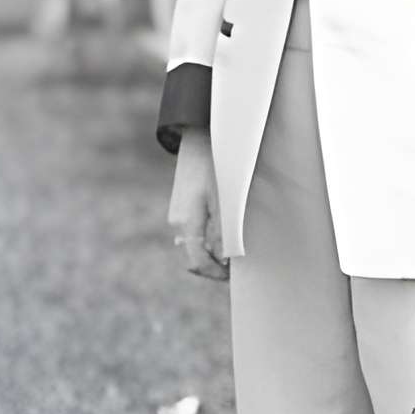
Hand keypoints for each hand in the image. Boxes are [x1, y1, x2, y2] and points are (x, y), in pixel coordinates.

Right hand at [169, 129, 228, 280]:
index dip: (216, 273)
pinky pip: (193, 233)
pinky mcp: (181, 208)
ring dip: (212, 251)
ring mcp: (177, 215)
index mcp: (186, 222)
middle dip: (214, 265)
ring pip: (193, 246)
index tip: (233, 275)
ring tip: (233, 247)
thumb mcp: (223, 200)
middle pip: (194, 257)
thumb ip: (223, 231)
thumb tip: (225, 258)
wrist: (197, 138)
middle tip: (237, 264)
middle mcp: (177, 222)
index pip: (197, 262)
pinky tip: (224, 232)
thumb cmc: (215, 166)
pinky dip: (207, 239)